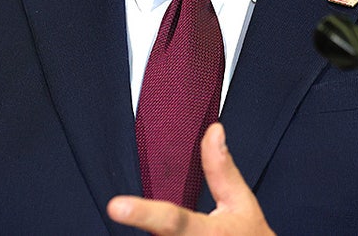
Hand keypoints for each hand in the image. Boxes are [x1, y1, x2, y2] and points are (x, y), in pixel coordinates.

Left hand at [108, 123, 274, 234]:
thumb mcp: (241, 203)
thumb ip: (222, 170)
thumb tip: (213, 131)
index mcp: (208, 234)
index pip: (172, 221)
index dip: (142, 213)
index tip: (116, 207)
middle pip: (153, 235)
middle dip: (141, 219)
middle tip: (131, 213)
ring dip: (150, 232)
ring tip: (159, 216)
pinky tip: (162, 231)